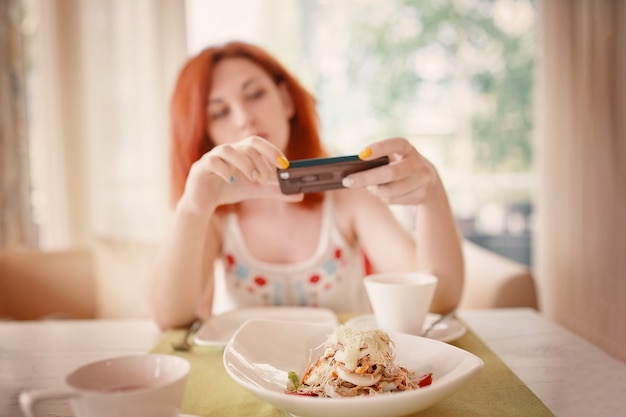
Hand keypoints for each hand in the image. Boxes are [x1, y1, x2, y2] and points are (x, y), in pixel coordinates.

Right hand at [177, 136, 302, 213]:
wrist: (203, 202)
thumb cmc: (230, 189)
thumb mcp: (256, 190)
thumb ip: (276, 191)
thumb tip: (299, 195)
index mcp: (241, 151)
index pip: (258, 142)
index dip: (272, 151)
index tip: (284, 165)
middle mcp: (228, 150)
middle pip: (247, 145)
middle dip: (261, 160)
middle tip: (268, 178)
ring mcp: (213, 157)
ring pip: (228, 150)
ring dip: (244, 163)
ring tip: (253, 178)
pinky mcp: (200, 168)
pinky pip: (212, 162)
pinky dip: (224, 170)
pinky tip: (232, 181)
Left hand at [342, 137, 440, 205]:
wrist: (429, 181)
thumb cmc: (400, 166)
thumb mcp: (394, 158)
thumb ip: (378, 161)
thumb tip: (353, 173)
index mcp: (409, 149)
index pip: (396, 144)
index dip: (379, 148)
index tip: (360, 155)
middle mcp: (418, 163)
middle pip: (390, 173)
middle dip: (366, 178)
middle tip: (347, 181)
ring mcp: (423, 180)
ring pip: (391, 190)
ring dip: (374, 190)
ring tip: (366, 187)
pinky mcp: (421, 195)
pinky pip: (394, 200)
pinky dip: (383, 198)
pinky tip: (381, 193)